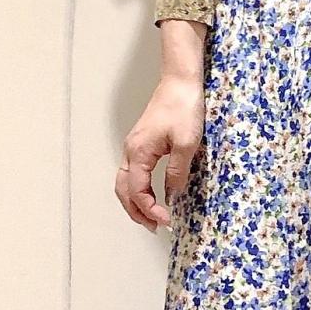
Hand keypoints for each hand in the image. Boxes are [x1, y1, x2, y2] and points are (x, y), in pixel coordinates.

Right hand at [115, 74, 204, 230]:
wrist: (180, 82)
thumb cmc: (183, 107)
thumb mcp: (186, 144)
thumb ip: (176, 172)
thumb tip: (171, 196)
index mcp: (139, 152)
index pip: (137, 191)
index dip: (149, 210)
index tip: (166, 220)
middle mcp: (131, 151)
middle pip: (124, 190)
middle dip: (136, 211)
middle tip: (154, 227)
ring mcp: (134, 146)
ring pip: (125, 182)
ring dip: (135, 202)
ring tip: (152, 217)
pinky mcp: (142, 143)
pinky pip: (133, 172)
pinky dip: (139, 189)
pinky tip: (153, 194)